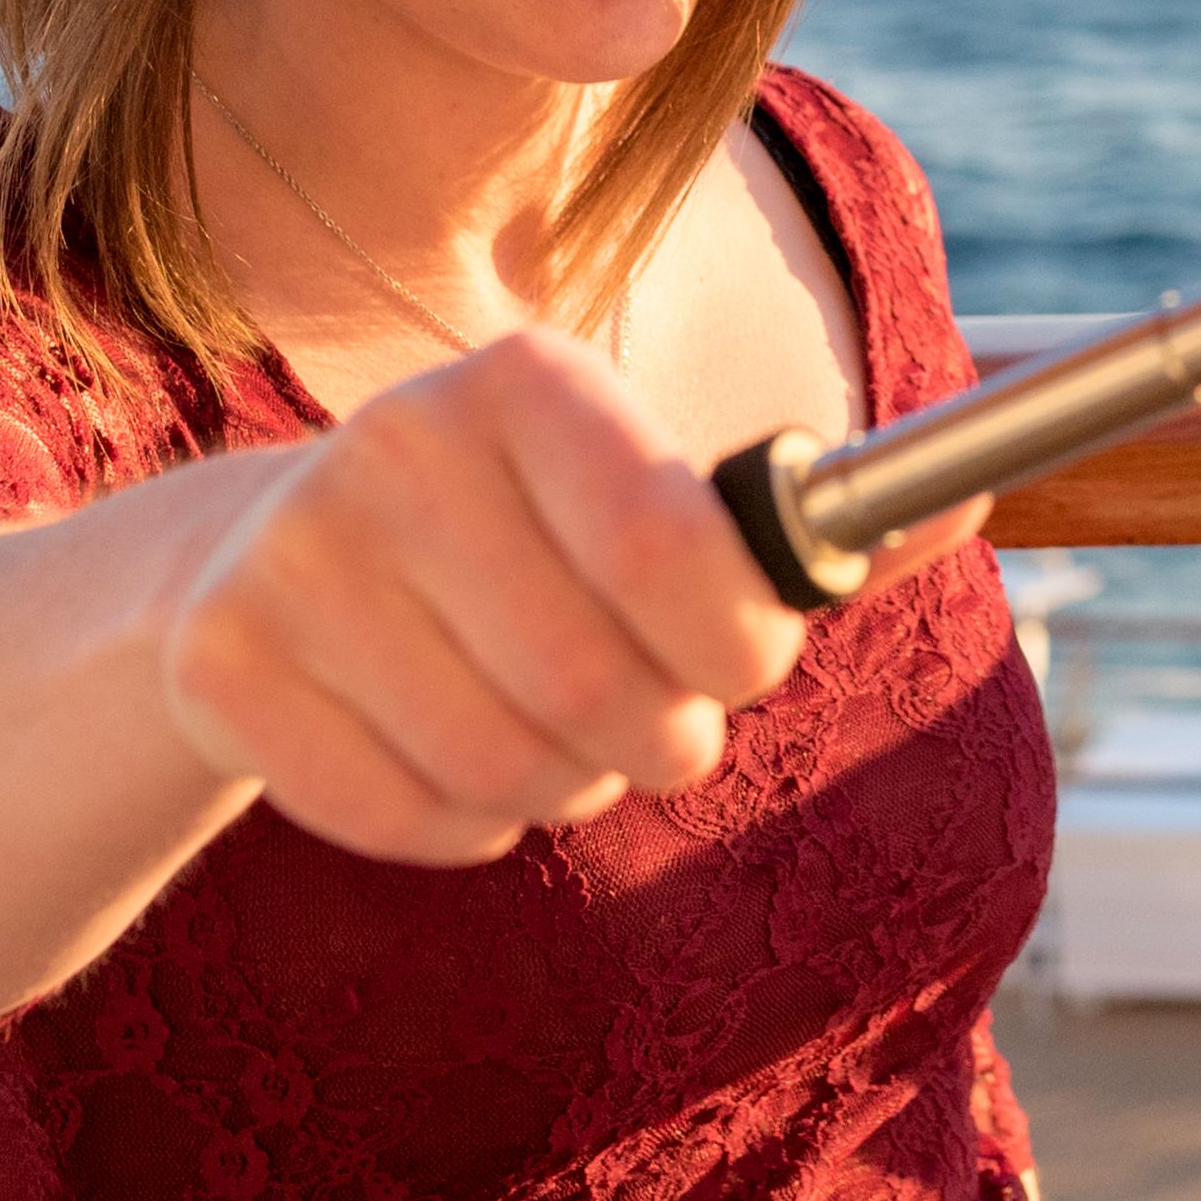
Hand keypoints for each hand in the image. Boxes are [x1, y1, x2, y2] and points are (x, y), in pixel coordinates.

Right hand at [159, 328, 980, 862]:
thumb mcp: (650, 491)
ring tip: (534, 715)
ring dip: (562, 781)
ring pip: (513, 771)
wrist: (269, 555)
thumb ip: (810, 515)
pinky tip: (436, 745)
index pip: (673, 545)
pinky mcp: (225, 663)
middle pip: (603, 692)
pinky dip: (461, 823)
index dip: (739, 639)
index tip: (744, 656)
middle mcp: (398, 442)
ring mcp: (295, 552)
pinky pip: (414, 822)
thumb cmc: (521, 533)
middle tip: (643, 709)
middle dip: (659, 734)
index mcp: (523, 377)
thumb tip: (975, 491)